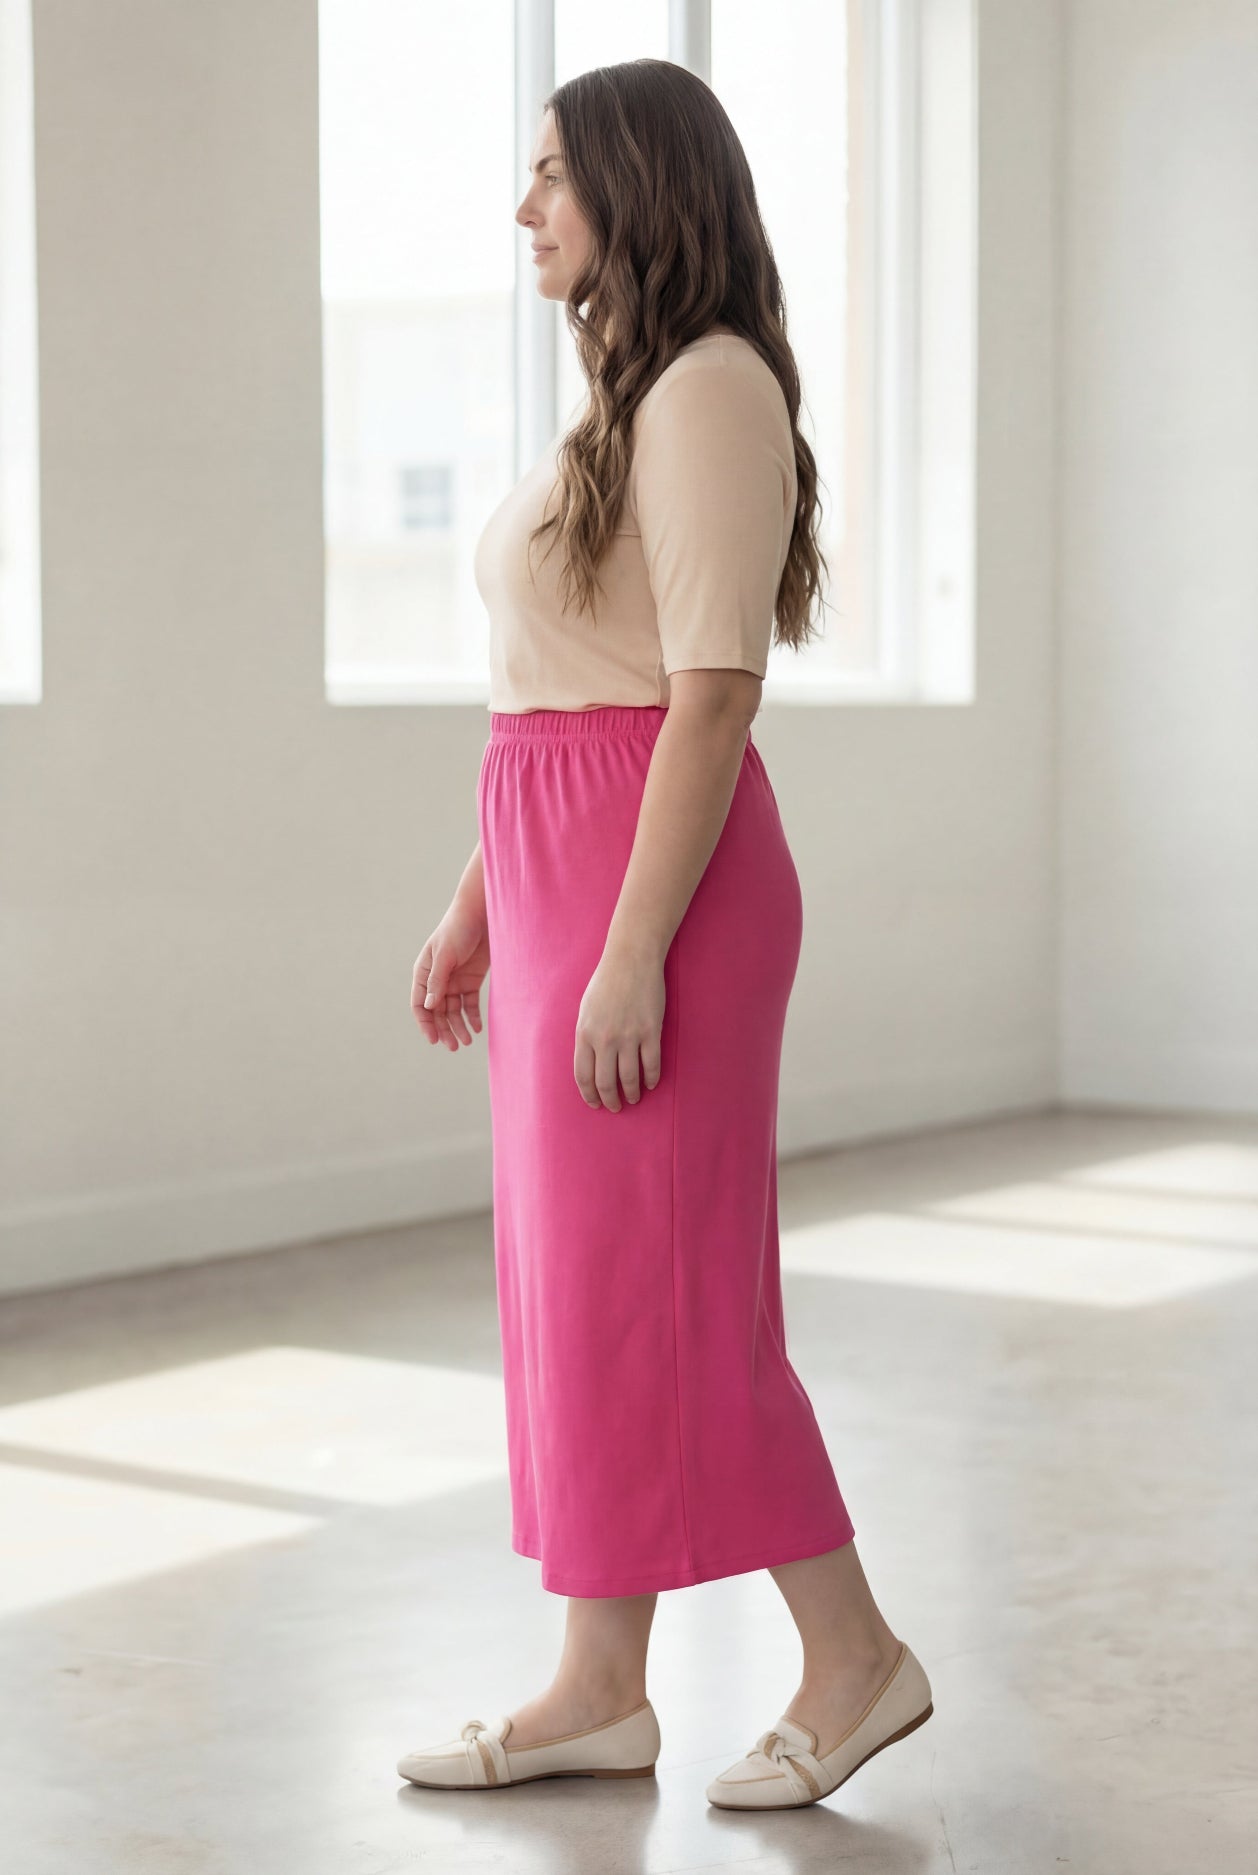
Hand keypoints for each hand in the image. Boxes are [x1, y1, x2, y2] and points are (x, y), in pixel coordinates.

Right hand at [412, 902, 489, 1051]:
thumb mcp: (445, 955)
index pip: (420, 1004)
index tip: (434, 1040)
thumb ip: (437, 980)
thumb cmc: (458, 929)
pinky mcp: (471, 979)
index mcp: (424, 973)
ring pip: (454, 1010)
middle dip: (444, 1029)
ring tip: (466, 1041)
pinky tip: (477, 1028)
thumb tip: (430, 1007)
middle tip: (454, 1046)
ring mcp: (454, 980)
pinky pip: (469, 1003)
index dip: (425, 1023)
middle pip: (438, 1012)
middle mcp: (437, 980)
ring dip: (458, 1026)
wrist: (482, 913)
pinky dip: (472, 1017)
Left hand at [574, 947, 665, 1110]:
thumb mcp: (586, 1010)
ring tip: (634, 1098)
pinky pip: (651, 1064)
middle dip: (610, 1100)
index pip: (583, 1075)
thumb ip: (587, 1036)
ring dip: (632, 1093)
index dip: (589, 1094)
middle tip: (615, 1107)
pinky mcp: (650, 1031)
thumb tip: (591, 1063)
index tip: (595, 1103)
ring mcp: (628, 1036)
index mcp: (584, 1033)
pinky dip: (652, 1078)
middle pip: (605, 1082)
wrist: (631, 959)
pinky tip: (651, 1083)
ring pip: (629, 1078)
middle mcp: (604, 1038)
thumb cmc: (606, 982)